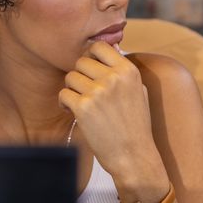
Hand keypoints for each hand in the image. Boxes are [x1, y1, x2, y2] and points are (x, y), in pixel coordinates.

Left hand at [59, 42, 164, 195]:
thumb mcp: (139, 91)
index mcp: (128, 71)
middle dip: (80, 76)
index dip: (91, 57)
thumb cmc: (135, 126)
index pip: (99, 46)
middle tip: (85, 92)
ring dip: (72, 90)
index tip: (91, 70)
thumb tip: (112, 47)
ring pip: (70, 77)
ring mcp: (98, 92)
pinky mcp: (83, 108)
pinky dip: (65, 103)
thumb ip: (124, 71)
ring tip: (82, 104)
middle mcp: (113, 78)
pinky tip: (74, 112)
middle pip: (81, 62)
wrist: (134, 156)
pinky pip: (63, 94)